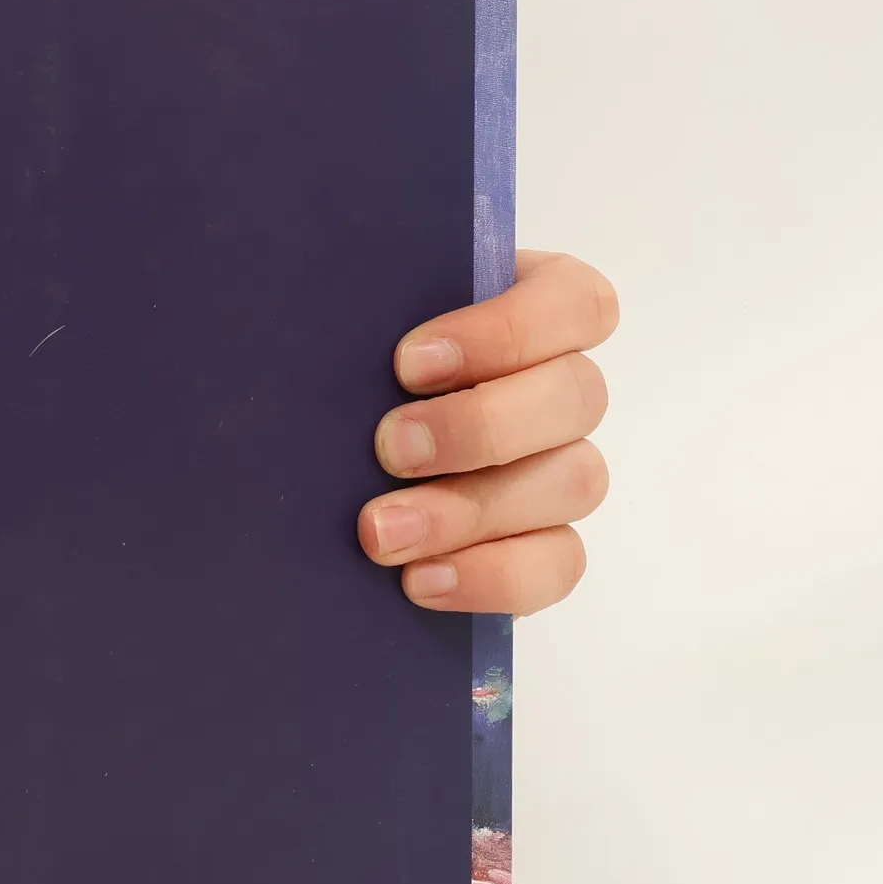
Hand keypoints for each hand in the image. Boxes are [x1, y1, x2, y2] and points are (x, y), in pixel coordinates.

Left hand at [358, 251, 616, 614]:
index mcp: (533, 309)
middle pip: (577, 397)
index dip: (507, 331)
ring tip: (383, 531)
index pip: (575, 304)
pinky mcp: (542, 545)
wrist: (305, 463)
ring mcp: (560, 469)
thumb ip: (360, 310)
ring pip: (573, 483)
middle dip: (477, 427)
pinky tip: (420, 580)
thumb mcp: (346, 326)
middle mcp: (560, 388)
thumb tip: (325, 302)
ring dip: (472, 510)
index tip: (408, 362)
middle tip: (389, 449)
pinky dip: (492, 576)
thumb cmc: (338, 370)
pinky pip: (557, 565)